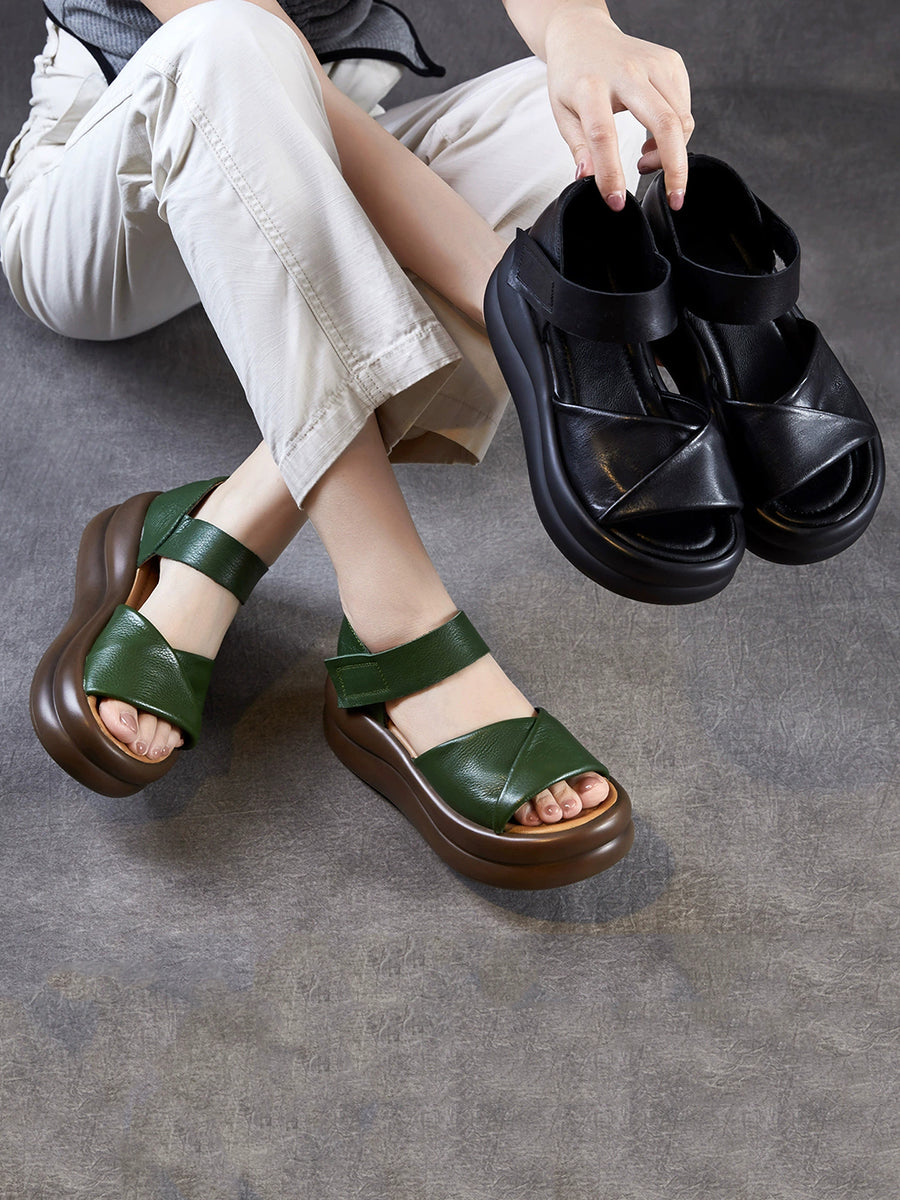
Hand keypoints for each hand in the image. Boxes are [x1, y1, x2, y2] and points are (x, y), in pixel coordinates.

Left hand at [543, 4, 693, 209]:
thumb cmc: (571, 76)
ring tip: (645, 160)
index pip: (603, 135)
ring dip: (672, 153)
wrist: (583, 34)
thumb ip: (578, 147)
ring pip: (681, 119)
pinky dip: (676, 133)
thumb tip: (587, 179)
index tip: (616, 201)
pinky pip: (684, 108)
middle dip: (674, 168)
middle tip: (674, 199)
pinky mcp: (671, 62)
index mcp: (591, 85)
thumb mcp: (562, 113)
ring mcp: (654, 63)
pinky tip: (653, 138)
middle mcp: (627, 71)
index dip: (611, 172)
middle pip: (665, 123)